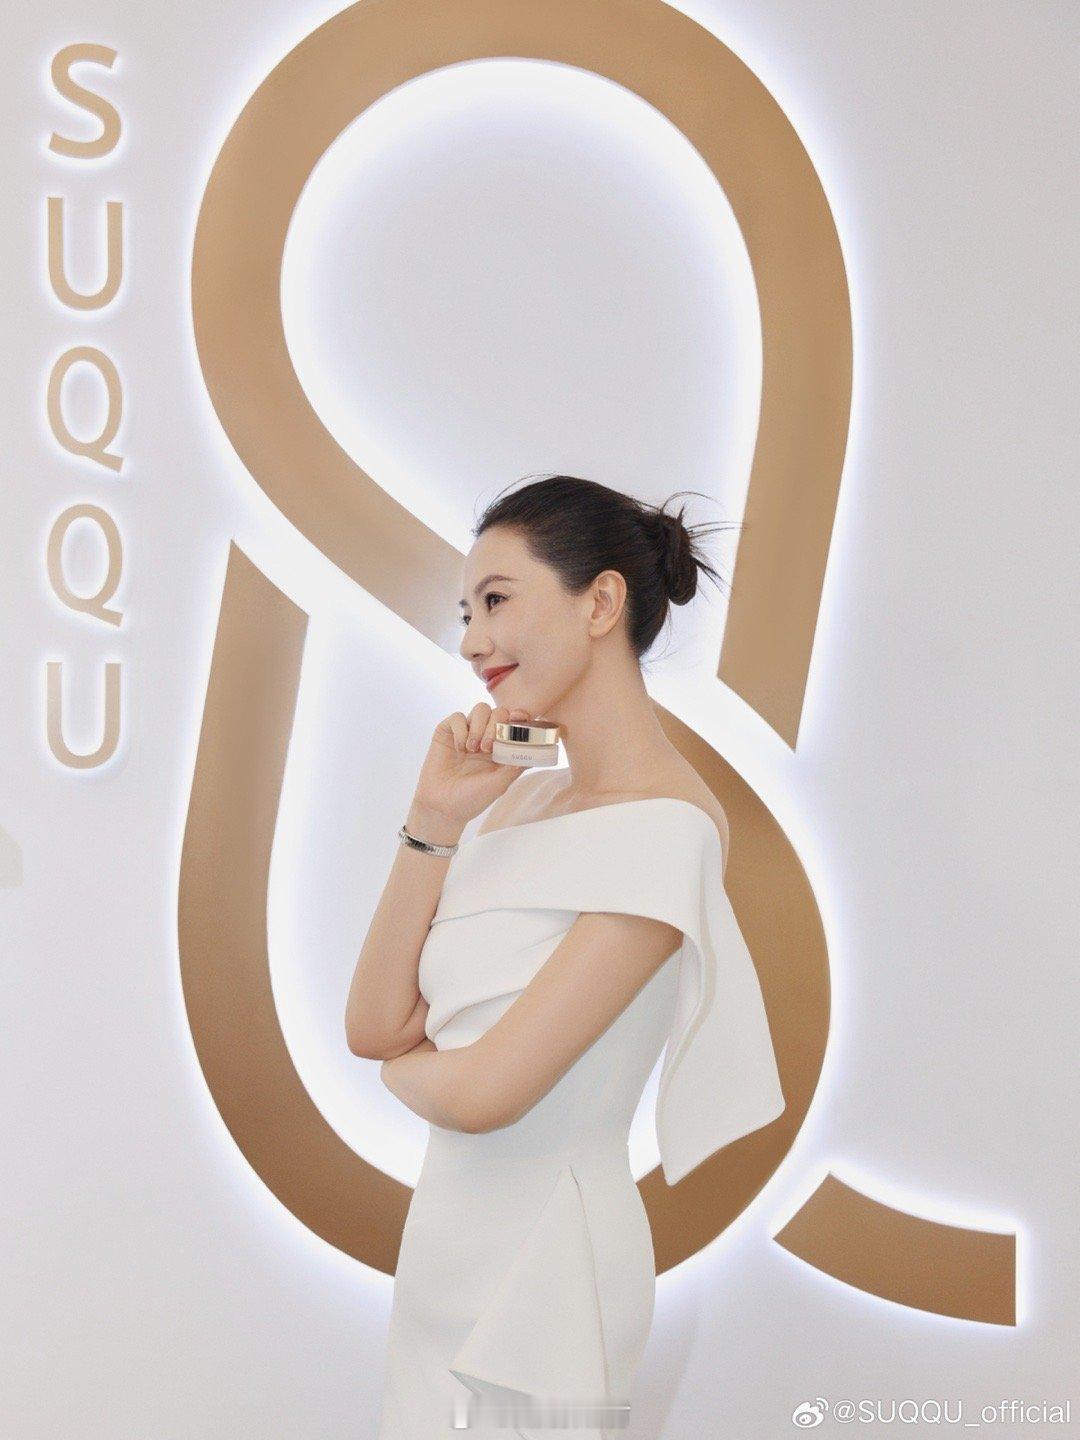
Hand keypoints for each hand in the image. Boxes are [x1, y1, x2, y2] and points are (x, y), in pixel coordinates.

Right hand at [410, 704, 532, 830]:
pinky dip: (461, 730)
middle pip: (498, 712)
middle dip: (496, 726)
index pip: (514, 723)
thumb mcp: (499, 784)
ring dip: (479, 726)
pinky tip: (459, 748)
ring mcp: (466, 733)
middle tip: (488, 748)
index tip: (521, 719)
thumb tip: (536, 751)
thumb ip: (515, 766)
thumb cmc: (472, 799)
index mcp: (501, 748)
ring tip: (473, 749)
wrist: (442, 807)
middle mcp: (485, 737)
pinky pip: (457, 717)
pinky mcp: (447, 732)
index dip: (519, 718)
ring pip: (480, 709)